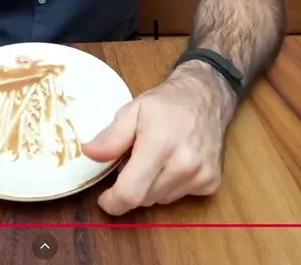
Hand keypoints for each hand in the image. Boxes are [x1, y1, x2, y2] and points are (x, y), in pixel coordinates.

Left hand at [81, 64, 231, 215]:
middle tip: (133, 163)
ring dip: (151, 187)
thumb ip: (111, 136)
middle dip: (132, 187)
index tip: (105, 198)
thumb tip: (89, 154)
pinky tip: (175, 163)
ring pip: (161, 200)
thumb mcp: (132, 111)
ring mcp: (200, 175)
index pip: (131, 193)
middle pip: (144, 199)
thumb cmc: (166, 104)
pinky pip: (179, 197)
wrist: (206, 97)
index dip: (113, 202)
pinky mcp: (211, 182)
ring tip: (156, 160)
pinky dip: (170, 186)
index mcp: (159, 145)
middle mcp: (183, 164)